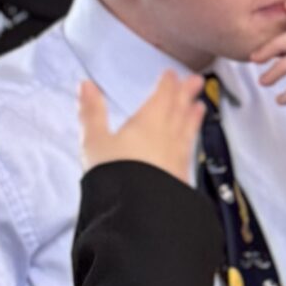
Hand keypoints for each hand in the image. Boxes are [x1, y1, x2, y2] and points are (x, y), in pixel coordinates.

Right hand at [79, 71, 204, 182]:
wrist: (139, 211)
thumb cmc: (116, 174)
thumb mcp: (95, 141)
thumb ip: (91, 113)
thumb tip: (84, 84)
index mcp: (148, 122)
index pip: (162, 97)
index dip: (168, 84)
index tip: (173, 74)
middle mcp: (168, 136)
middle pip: (180, 110)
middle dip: (187, 94)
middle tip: (198, 81)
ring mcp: (178, 157)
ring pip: (188, 130)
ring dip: (194, 116)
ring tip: (201, 108)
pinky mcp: (181, 176)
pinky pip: (189, 151)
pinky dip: (192, 141)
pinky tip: (190, 146)